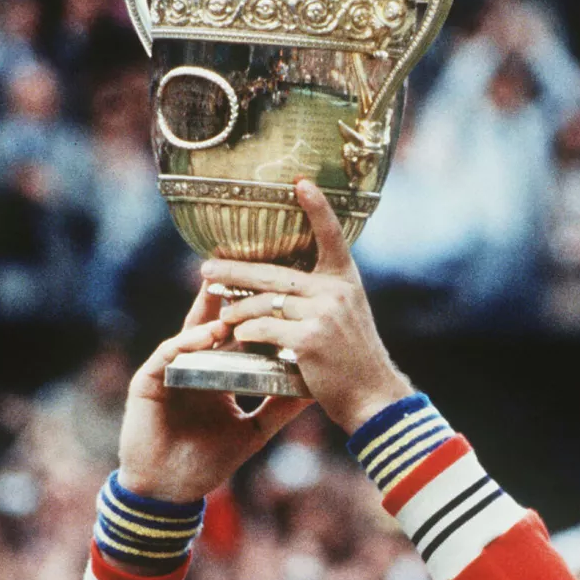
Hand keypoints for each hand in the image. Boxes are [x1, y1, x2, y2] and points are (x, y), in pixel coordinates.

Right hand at [117, 288, 309, 502]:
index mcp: (215, 373)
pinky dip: (187, 344)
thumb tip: (316, 388)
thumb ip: (280, 407)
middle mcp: (191, 365)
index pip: (235, 335)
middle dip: (227, 300)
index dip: (253, 313)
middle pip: (211, 324)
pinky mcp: (147, 381)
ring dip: (209, 319)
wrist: (170, 491)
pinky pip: (168, 356)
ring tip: (231, 306)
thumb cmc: (208, 462)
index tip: (277, 292)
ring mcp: (168, 370)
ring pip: (189, 335)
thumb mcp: (255, 431)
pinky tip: (207, 338)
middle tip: (247, 273)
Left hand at [201, 179, 412, 433]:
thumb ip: (322, 296)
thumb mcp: (348, 317)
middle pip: (274, 273)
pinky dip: (246, 333)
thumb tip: (281, 285)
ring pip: (264, 302)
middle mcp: (335, 291)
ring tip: (219, 317)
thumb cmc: (354, 360)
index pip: (332, 236)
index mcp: (345, 281)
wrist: (373, 397)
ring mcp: (322, 314)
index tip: (300, 182)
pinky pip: (264, 328)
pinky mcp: (308, 339)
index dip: (317, 208)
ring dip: (236, 310)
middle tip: (206, 269)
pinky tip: (237, 338)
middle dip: (236, 271)